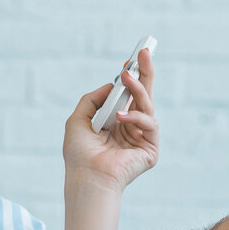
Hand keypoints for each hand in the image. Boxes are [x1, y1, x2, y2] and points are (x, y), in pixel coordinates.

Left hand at [63, 50, 159, 194]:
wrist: (87, 177)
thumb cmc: (79, 154)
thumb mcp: (78, 119)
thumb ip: (92, 100)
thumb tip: (110, 85)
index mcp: (116, 122)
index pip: (129, 96)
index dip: (132, 78)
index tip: (132, 59)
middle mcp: (131, 128)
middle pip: (144, 95)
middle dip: (145, 73)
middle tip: (144, 52)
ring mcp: (142, 138)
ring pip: (147, 105)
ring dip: (138, 88)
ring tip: (127, 76)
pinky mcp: (151, 149)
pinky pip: (150, 123)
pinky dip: (136, 116)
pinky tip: (121, 117)